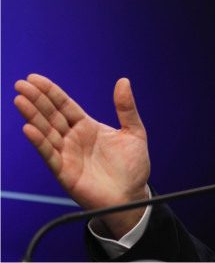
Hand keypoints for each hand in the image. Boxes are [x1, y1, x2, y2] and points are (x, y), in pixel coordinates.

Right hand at [14, 74, 150, 237]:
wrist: (132, 196)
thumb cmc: (133, 167)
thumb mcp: (134, 132)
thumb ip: (126, 108)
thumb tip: (123, 81)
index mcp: (88, 127)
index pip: (65, 106)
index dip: (50, 92)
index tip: (35, 79)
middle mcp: (74, 138)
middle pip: (51, 115)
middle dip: (37, 99)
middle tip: (22, 84)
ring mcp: (67, 154)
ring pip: (46, 132)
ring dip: (33, 117)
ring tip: (20, 100)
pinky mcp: (64, 171)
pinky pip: (49, 154)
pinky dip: (39, 141)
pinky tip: (29, 128)